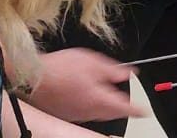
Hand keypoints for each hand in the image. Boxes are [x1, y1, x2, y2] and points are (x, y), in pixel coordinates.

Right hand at [25, 48, 144, 123]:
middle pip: (112, 113)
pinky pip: (84, 113)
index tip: (145, 110)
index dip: (137, 109)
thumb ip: (113, 70)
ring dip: (107, 109)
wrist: (31, 79)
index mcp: (99, 98)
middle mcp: (89, 111)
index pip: (124, 107)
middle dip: (122, 110)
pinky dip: (91, 107)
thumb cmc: (60, 69)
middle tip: (130, 107)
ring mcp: (75, 115)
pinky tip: (89, 99)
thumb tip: (129, 73)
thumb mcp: (92, 62)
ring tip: (111, 101)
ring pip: (98, 114)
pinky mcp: (64, 114)